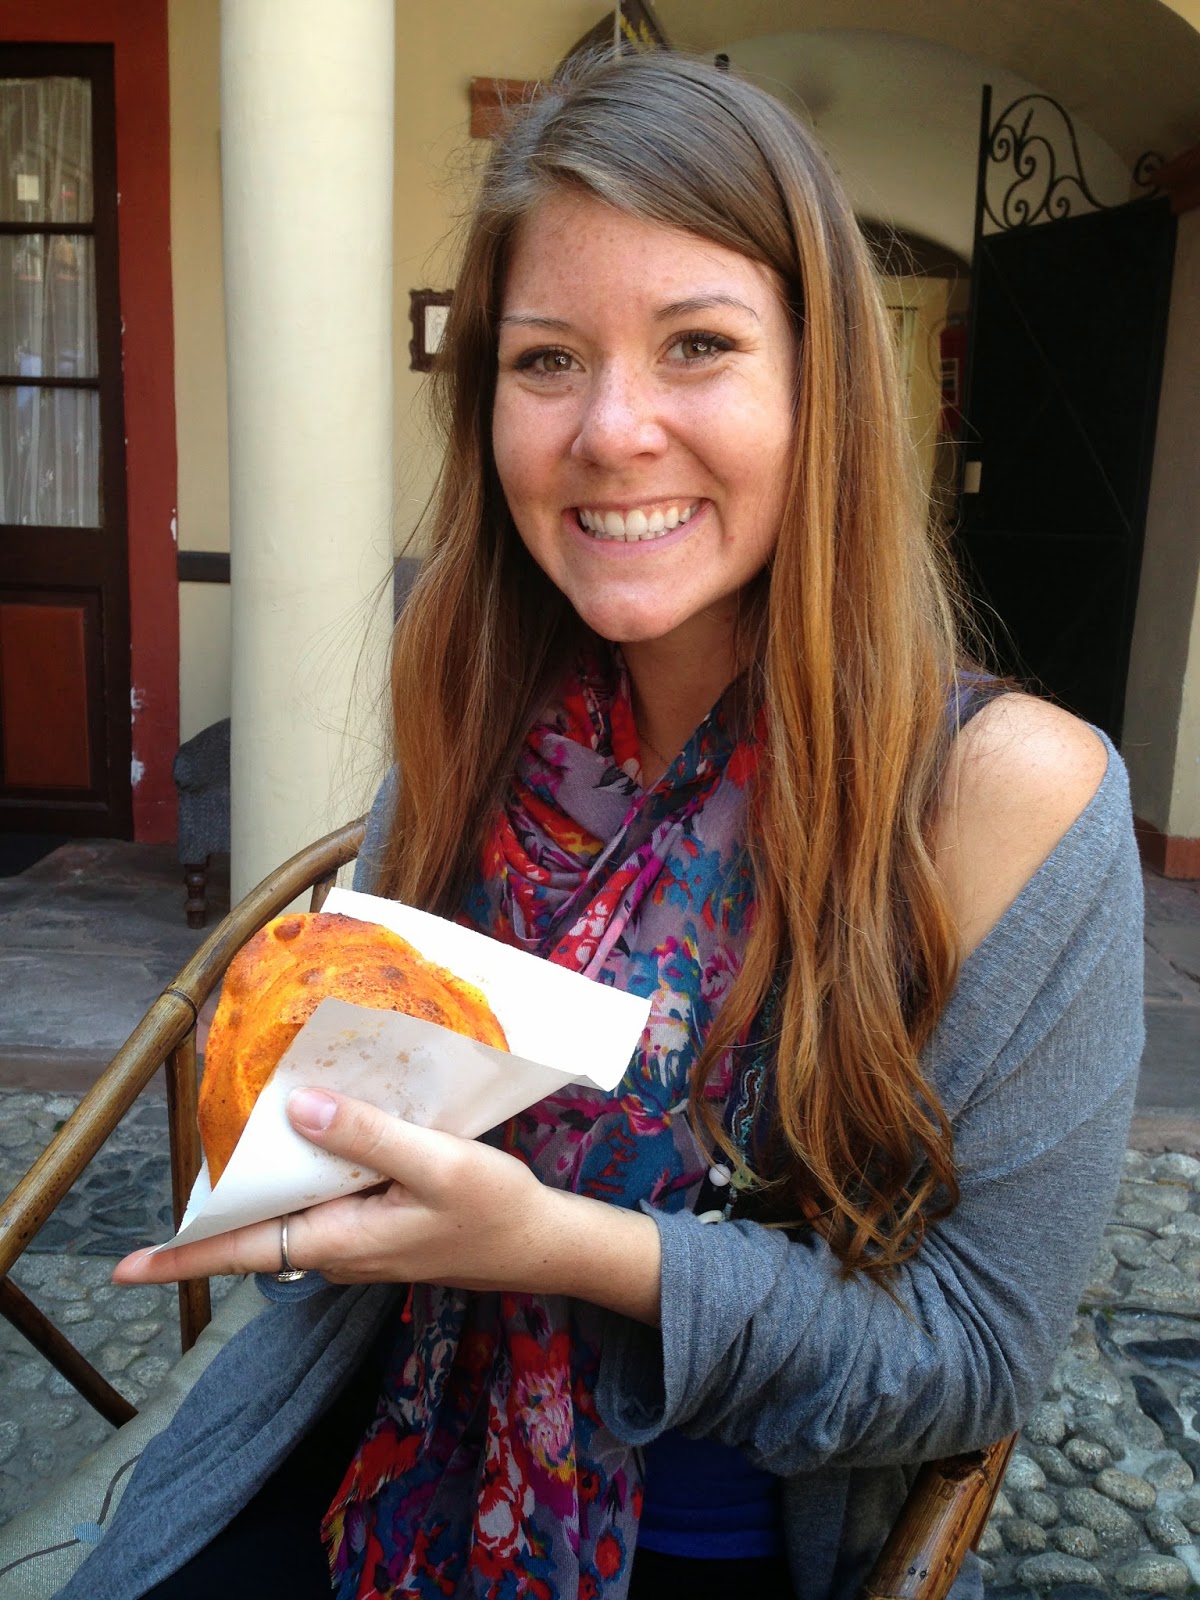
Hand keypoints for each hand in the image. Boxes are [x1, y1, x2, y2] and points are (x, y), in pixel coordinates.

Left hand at [113, 1089, 662, 1321]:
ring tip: (246, 1128)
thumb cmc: (492, 1208)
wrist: (541, 1243)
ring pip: (291, 1210)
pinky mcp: (377, 1229)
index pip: (241, 1253)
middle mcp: (335, 1249)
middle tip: (192, 1149)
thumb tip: (298, 1110)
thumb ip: (365, 1137)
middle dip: (219, 1201)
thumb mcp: (432, 1164)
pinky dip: (309, 1170)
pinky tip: (318, 1131)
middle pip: (258, 1226)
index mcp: (337, 1241)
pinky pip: (323, 1201)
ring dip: (266, 1179)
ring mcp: (356, 1243)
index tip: (124, 1269)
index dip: (181, 1258)